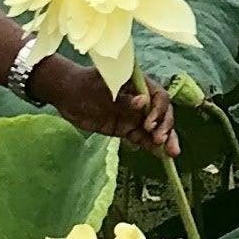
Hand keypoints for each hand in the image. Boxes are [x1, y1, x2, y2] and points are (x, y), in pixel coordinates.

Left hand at [35, 59, 178, 157]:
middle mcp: (141, 99)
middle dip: (165, 126)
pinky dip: (151, 146)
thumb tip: (143, 102)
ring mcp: (135, 114)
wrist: (66, 95)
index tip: (150, 123)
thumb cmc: (83, 85)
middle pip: (162, 113)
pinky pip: (142, 138)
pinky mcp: (127, 128)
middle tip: (159, 140)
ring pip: (155, 128)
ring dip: (164, 139)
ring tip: (172, 153)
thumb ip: (122, 99)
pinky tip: (161, 155)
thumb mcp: (102, 90)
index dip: (159, 110)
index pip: (158, 96)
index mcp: (139, 83)